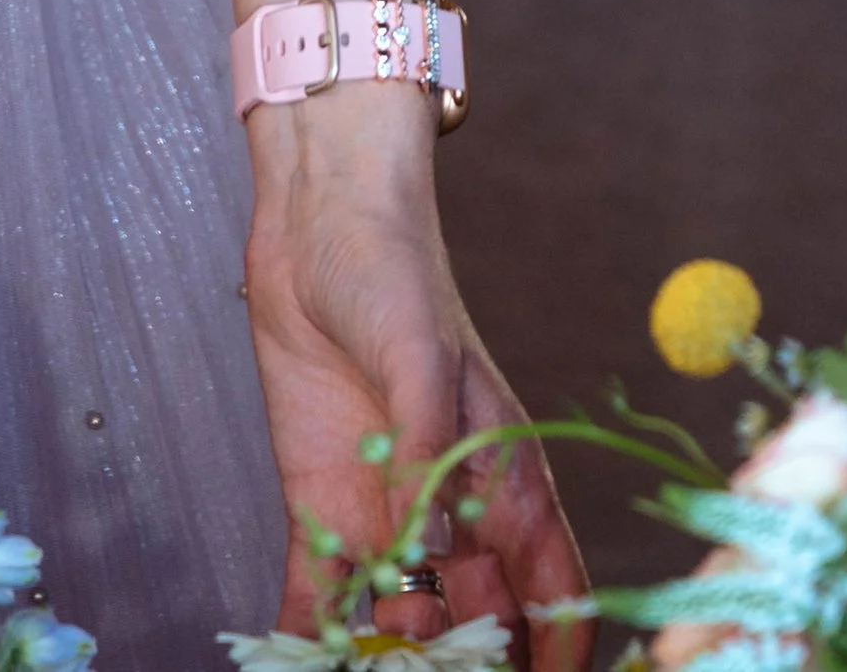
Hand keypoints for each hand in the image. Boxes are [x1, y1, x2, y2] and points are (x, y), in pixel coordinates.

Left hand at [244, 98, 587, 662]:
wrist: (319, 220)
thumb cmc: (397, 272)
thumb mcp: (419, 361)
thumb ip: (428, 454)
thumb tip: (432, 545)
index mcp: (505, 484)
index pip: (550, 596)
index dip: (551, 655)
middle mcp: (454, 517)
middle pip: (472, 627)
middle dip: (456, 665)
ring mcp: (387, 516)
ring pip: (399, 620)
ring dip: (381, 661)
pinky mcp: (322, 506)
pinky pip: (322, 590)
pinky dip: (310, 635)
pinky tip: (295, 667)